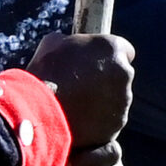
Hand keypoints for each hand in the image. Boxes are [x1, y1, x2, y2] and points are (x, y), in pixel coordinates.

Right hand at [28, 32, 133, 146]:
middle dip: (107, 78)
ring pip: (117, 98)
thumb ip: (69, 41)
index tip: (98, 61)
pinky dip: (100, 120)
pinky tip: (80, 118)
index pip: (124, 49)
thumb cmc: (45, 73)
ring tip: (78, 103)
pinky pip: (111, 119)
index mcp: (113, 48)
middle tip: (83, 83)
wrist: (40, 112)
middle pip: (121, 75)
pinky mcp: (117, 123)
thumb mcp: (52, 44)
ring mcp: (123, 101)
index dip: (108, 56)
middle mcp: (125, 73)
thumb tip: (66, 43)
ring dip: (104, 100)